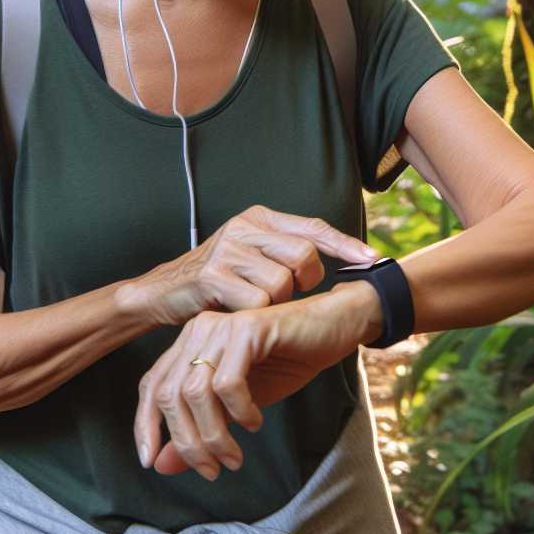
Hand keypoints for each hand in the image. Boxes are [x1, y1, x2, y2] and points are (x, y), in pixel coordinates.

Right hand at [118, 204, 379, 327]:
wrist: (159, 293)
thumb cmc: (215, 282)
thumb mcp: (249, 258)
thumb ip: (283, 253)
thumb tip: (336, 262)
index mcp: (258, 218)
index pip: (313, 227)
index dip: (346, 244)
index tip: (374, 259)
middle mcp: (245, 226)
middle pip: (304, 257)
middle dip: (304, 283)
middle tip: (287, 296)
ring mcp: (228, 249)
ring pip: (282, 284)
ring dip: (275, 304)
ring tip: (253, 305)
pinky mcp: (213, 275)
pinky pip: (257, 302)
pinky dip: (254, 315)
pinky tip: (237, 313)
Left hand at [134, 286, 373, 480]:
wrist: (333, 328)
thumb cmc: (287, 362)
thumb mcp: (237, 408)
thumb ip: (200, 430)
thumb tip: (161, 466)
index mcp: (189, 344)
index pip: (151, 388)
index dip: (145, 427)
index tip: (152, 463)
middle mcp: (198, 331)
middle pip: (169, 395)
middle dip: (187, 442)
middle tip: (211, 470)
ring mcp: (221, 326)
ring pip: (196, 392)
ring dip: (214, 435)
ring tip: (234, 457)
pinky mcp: (247, 328)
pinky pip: (228, 382)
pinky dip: (240, 411)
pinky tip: (255, 422)